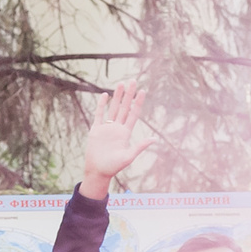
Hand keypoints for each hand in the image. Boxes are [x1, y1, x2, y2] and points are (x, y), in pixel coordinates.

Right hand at [79, 82, 155, 199]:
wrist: (98, 171)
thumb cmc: (113, 167)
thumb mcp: (128, 157)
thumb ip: (140, 146)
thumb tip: (154, 139)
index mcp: (126, 133)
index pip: (133, 114)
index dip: (138, 103)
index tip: (142, 91)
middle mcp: (117, 128)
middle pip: (124, 107)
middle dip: (129, 94)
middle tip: (133, 80)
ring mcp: (106, 128)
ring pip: (113, 108)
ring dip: (117, 96)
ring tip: (121, 83)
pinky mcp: (96, 130)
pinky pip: (99, 115)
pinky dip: (102, 105)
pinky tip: (105, 95)